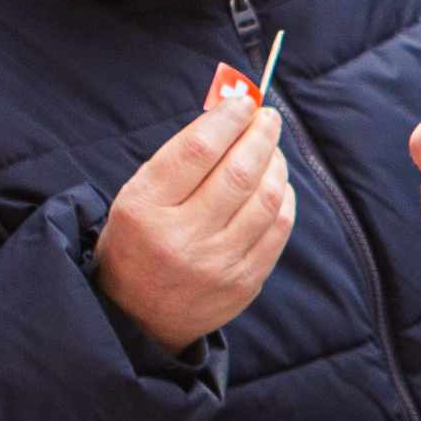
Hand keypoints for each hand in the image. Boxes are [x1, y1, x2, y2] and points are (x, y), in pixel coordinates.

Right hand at [97, 72, 294, 351]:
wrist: (139, 318)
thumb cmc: (138, 243)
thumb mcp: (137, 196)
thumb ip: (180, 157)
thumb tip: (231, 114)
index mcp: (145, 209)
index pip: (197, 151)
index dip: (228, 119)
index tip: (244, 102)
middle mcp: (182, 238)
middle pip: (238, 172)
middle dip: (260, 135)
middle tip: (267, 118)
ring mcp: (217, 264)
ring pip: (265, 198)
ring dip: (276, 163)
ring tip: (272, 149)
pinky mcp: (244, 282)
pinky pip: (278, 228)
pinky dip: (284, 197)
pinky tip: (277, 184)